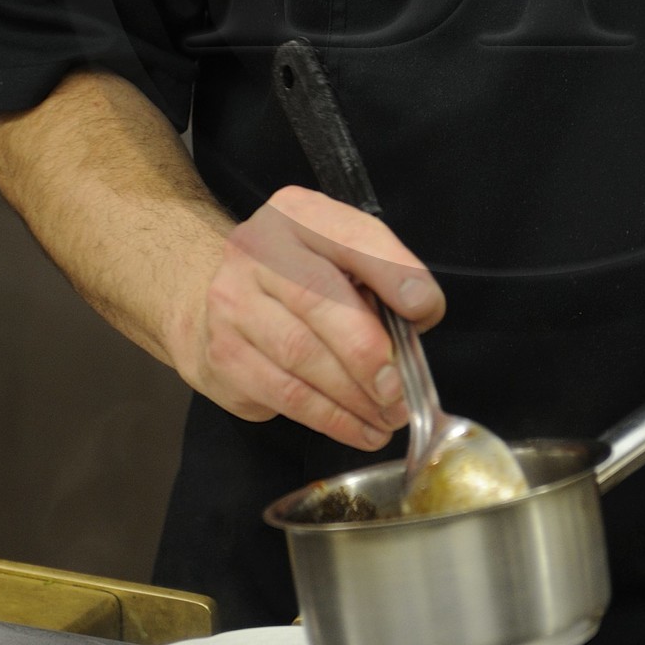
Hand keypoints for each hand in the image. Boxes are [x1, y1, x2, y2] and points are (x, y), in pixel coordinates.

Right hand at [173, 185, 443, 450]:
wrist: (218, 302)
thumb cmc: (300, 280)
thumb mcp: (341, 258)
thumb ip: (381, 276)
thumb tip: (421, 313)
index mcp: (298, 215)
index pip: (351, 237)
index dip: (393, 273)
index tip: (426, 309)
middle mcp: (257, 250)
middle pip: (317, 300)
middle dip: (367, 351)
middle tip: (399, 389)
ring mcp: (233, 302)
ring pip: (300, 355)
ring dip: (354, 397)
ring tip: (389, 417)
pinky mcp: (224, 354)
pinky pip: (284, 394)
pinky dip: (331, 418)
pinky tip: (360, 429)